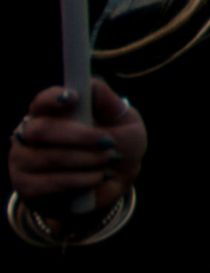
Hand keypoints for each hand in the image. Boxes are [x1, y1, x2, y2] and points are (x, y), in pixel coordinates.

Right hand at [8, 81, 144, 212]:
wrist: (115, 183)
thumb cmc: (118, 145)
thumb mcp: (124, 122)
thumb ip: (109, 103)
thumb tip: (90, 85)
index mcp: (52, 112)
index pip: (42, 101)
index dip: (53, 99)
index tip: (74, 98)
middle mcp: (31, 134)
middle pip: (41, 130)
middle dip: (79, 137)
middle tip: (109, 143)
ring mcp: (23, 161)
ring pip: (48, 158)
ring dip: (85, 160)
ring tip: (109, 161)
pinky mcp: (26, 187)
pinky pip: (49, 183)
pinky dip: (79, 180)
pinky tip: (99, 177)